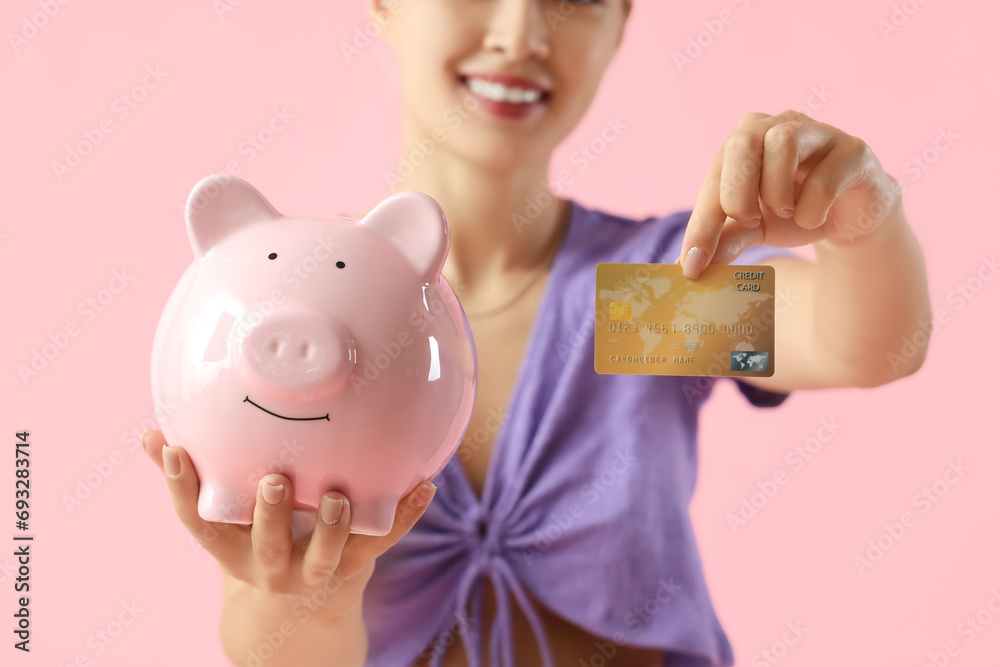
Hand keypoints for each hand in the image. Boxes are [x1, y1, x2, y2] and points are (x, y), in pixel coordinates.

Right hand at [141, 429, 436, 607]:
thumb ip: (193, 478)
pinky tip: (423, 484)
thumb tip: (150, 432)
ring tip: (337, 496)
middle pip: (268, 546)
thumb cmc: (257, 543)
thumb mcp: (222, 522)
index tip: (177, 450)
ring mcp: (317, 570)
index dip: (181, 489)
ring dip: (333, 526)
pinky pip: (383, 540)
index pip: (198, 524)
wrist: (300, 614)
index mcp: (232, 550)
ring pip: (328, 555)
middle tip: (274, 480)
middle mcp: (271, 566)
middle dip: (270, 516)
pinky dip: (405, 513)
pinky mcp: (357, 566)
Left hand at [676, 110, 902, 278]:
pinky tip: (815, 217)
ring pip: (783, 142)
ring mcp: (819, 132)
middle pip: (742, 140)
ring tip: (785, 212)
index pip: (714, 176)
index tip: (692, 265)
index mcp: (745, 141)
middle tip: (749, 221)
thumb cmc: (796, 211)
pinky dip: (813, 207)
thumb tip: (689, 265)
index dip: (701, 223)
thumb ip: (725, 239)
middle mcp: (778, 126)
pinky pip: (825, 176)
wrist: (853, 216)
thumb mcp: (755, 228)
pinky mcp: (853, 151)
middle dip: (737, 192)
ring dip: (777, 192)